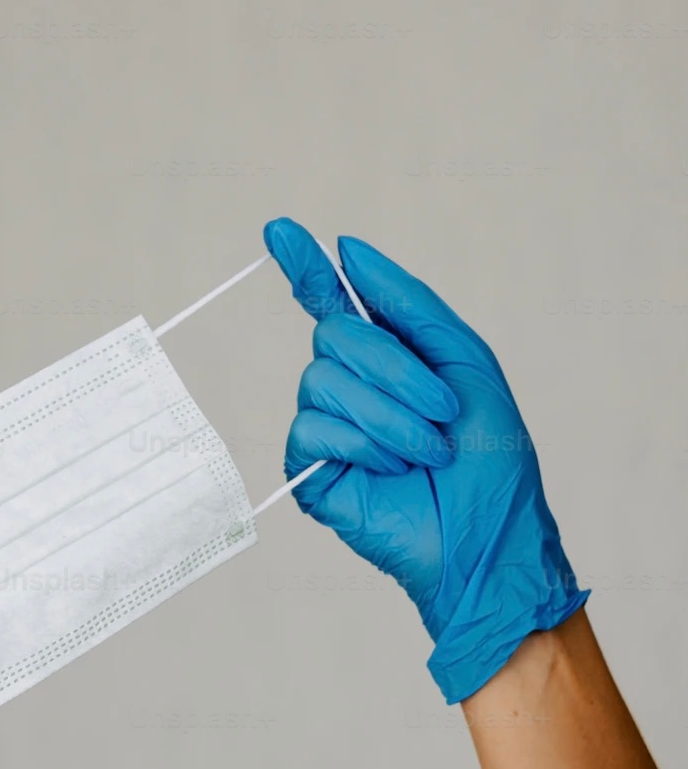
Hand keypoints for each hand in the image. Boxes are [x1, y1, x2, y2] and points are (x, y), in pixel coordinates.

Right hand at [263, 218, 587, 701]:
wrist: (486, 539)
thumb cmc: (490, 460)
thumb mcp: (464, 361)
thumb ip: (406, 302)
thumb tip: (347, 251)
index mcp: (386, 358)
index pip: (328, 302)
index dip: (303, 267)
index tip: (279, 229)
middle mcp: (350, 387)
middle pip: (333, 336)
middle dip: (396, 370)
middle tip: (442, 412)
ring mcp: (327, 428)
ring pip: (322, 382)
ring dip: (388, 416)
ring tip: (425, 453)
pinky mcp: (310, 470)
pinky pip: (312, 428)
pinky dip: (361, 444)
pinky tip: (389, 471)